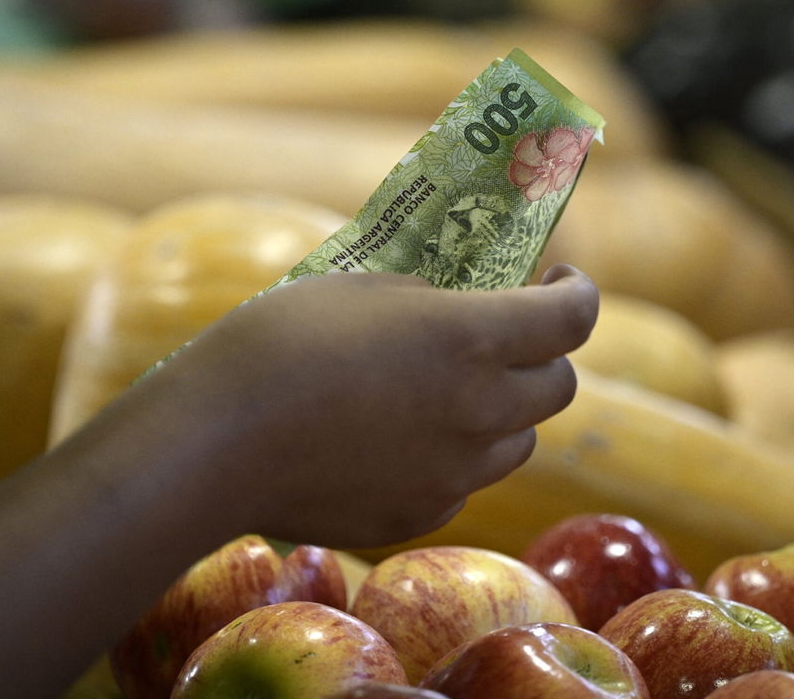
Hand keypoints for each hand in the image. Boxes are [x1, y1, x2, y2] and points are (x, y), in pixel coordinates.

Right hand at [154, 263, 598, 547]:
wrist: (216, 442)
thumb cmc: (283, 342)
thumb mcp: (369, 287)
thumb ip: (436, 300)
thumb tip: (464, 309)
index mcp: (475, 340)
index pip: (574, 317)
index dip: (578, 291)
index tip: (559, 279)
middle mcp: (482, 412)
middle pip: (559, 386)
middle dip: (544, 354)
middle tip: (510, 335)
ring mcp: (455, 473)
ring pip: (518, 442)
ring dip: (505, 411)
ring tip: (455, 389)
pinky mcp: (421, 513)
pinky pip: (466, 482)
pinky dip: (456, 456)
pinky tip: (405, 437)